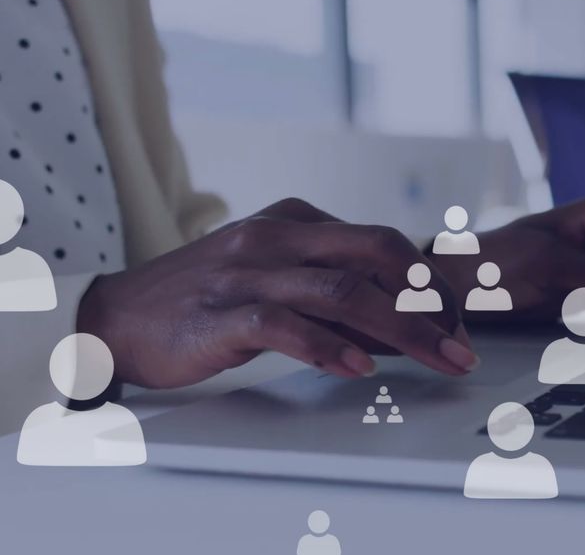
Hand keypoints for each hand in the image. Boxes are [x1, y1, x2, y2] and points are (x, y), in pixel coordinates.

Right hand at [77, 199, 476, 388]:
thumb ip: (334, 284)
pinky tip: (360, 367)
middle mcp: (278, 237)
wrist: (120, 316)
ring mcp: (249, 273)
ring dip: (403, 330)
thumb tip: (407, 322)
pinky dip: (330, 347)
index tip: (457, 323)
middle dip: (431, 302)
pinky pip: (286, 326)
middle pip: (378, 255)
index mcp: (297, 219)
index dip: (430, 284)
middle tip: (461, 345)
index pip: (385, 242)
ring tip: (439, 358)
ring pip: (344, 290)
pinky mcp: (222, 314)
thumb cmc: (210, 298)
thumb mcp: (278, 273)